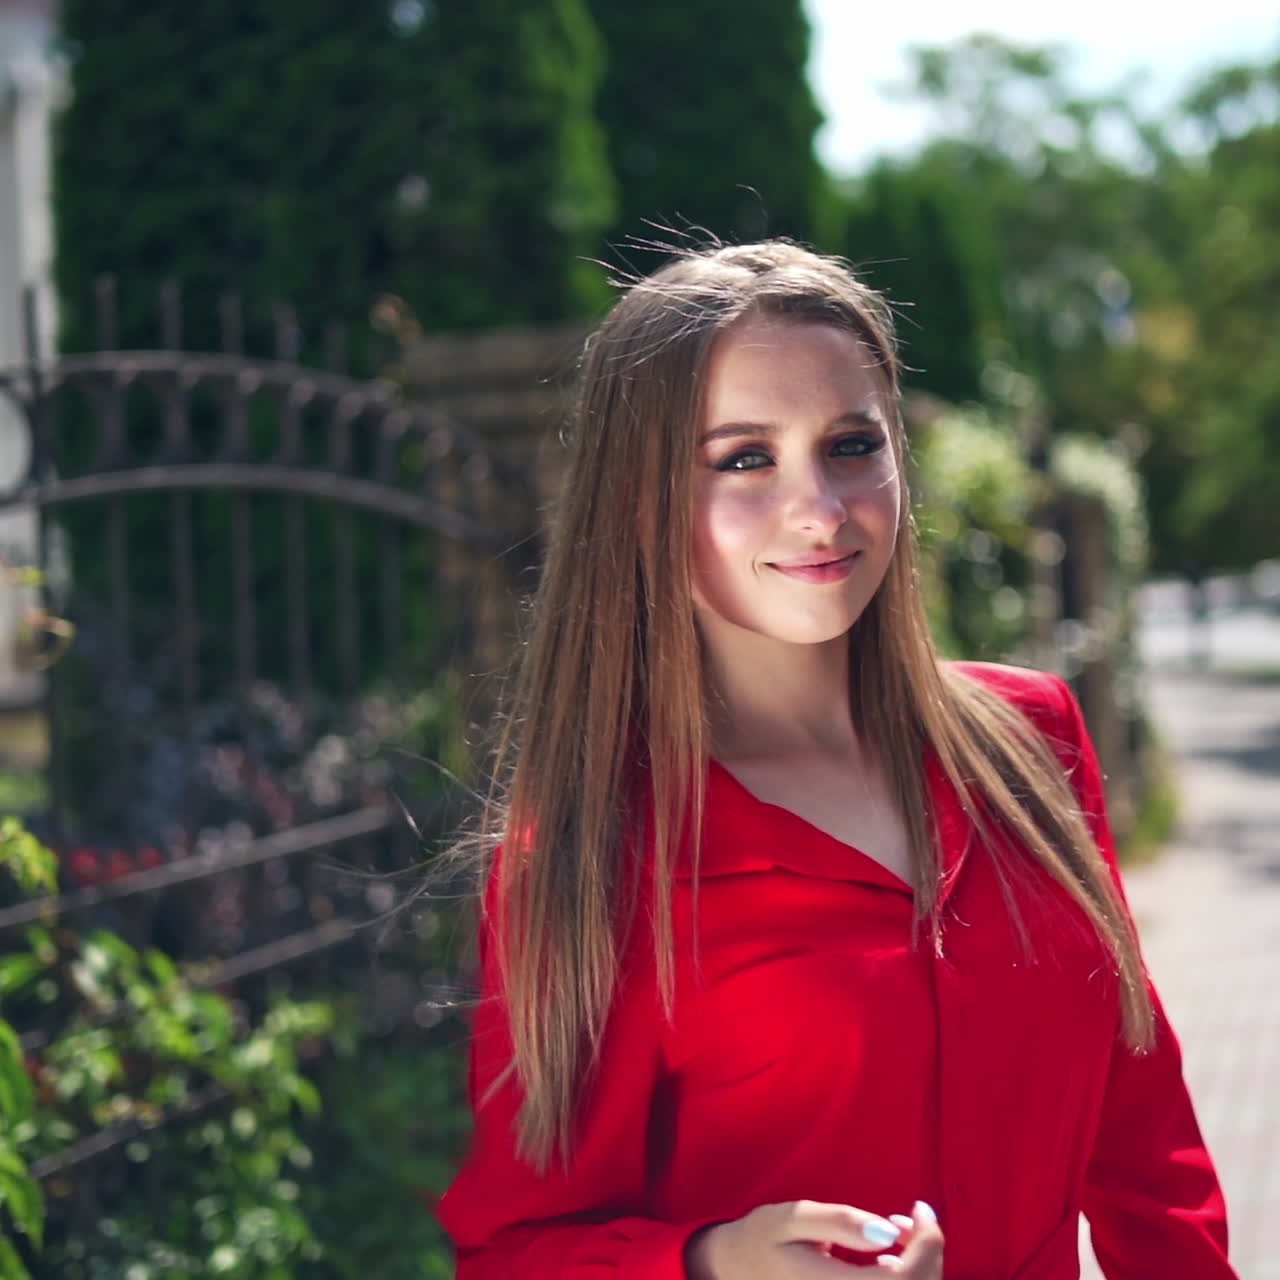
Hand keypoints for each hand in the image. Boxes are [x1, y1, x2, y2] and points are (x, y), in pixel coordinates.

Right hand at [686, 1199, 942, 1278]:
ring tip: (897, 1232)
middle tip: (911, 1216)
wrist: (736, 1273)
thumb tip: (888, 1230)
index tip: (919, 1209)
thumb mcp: (793, 1218)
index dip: (928, 1244)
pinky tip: (886, 1257)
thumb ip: (840, 1222)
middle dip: (928, 1250)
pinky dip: (905, 1276)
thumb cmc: (763, 1239)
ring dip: (919, 1264)